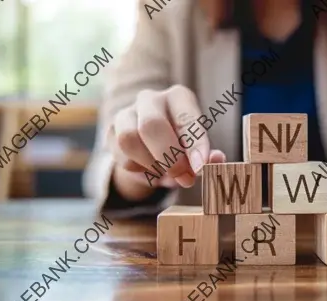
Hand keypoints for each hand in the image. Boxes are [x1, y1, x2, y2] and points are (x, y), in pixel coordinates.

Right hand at [108, 85, 225, 195]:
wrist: (153, 147)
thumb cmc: (183, 145)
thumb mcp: (199, 150)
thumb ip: (208, 156)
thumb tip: (216, 160)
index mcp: (179, 97)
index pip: (186, 118)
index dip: (195, 144)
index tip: (202, 167)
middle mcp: (150, 99)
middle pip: (151, 125)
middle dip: (169, 158)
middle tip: (185, 178)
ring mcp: (126, 112)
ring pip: (129, 140)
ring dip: (152, 165)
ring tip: (166, 173)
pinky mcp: (111, 131)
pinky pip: (122, 157)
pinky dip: (140, 170)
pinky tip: (151, 168)